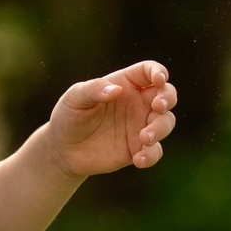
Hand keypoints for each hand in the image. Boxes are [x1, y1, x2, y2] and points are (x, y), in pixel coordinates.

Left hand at [44, 60, 178, 177]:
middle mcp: (137, 103)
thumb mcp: (75, 98)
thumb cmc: (69, 116)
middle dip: (168, 99)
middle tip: (158, 107)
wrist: (63, 149)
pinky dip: (151, 155)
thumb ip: (94, 90)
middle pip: (166, 94)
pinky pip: (155, 151)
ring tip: (144, 138)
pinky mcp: (138, 148)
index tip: (159, 79)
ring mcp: (140, 126)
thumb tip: (116, 90)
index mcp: (125, 84)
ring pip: (166, 122)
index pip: (148, 71)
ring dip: (161, 129)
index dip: (158, 72)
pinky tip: (138, 159)